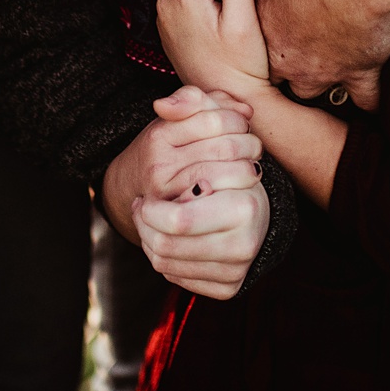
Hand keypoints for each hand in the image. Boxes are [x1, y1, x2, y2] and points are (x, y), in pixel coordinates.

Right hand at [102, 85, 263, 207]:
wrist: (131, 188)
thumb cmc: (164, 149)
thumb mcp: (177, 118)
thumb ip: (206, 103)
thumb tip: (244, 109)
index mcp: (160, 133)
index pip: (214, 120)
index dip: (237, 120)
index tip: (243, 126)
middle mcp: (159, 162)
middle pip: (223, 148)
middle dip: (248, 145)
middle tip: (253, 148)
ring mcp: (167, 191)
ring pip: (222, 174)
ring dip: (248, 169)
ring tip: (251, 166)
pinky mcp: (176, 214)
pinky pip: (216, 200)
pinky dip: (236, 191)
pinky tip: (241, 187)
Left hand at [103, 86, 269, 297]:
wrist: (247, 207)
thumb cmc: (222, 162)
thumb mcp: (210, 123)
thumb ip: (191, 103)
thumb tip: (163, 106)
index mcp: (244, 204)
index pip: (176, 220)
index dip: (148, 209)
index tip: (147, 192)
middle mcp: (246, 241)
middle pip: (167, 246)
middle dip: (145, 227)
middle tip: (142, 207)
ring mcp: (239, 267)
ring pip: (168, 264)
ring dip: (149, 241)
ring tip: (149, 220)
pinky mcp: (229, 287)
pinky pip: (178, 279)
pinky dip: (164, 260)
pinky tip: (165, 239)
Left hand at [157, 0, 270, 100]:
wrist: (225, 99)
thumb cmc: (239, 65)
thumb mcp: (244, 21)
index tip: (248, 11)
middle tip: (237, 25)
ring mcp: (164, 14)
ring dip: (220, 5)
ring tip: (227, 34)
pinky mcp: (169, 27)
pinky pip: (194, 7)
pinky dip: (208, 16)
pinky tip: (216, 38)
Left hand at [226, 0, 389, 109]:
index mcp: (264, 32)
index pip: (253, 49)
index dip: (263, 41)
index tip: (273, 30)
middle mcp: (291, 60)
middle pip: (284, 76)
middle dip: (290, 67)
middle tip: (301, 50)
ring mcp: (327, 71)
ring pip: (321, 91)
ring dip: (326, 80)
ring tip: (333, 66)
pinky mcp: (361, 71)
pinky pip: (366, 98)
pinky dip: (370, 99)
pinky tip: (373, 100)